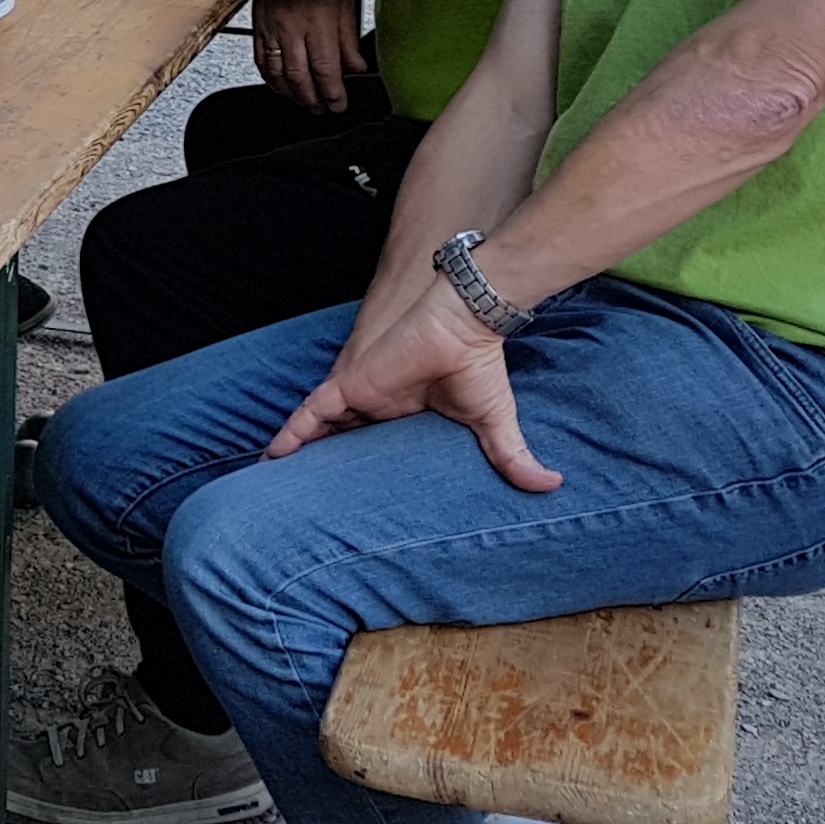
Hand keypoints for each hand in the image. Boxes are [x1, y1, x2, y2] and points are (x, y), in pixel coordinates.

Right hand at [250, 0, 369, 112]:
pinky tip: (279, 85)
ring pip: (277, 74)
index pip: (325, 70)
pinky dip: (269, 78)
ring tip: (302, 101)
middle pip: (299, 77)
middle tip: (321, 109)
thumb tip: (356, 67)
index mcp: (318, 24)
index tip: (338, 105)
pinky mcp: (257, 28)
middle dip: (312, 100)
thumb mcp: (345, 3)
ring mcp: (271, 31)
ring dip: (290, 93)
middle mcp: (292, 31)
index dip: (332, 94)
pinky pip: (260, 61)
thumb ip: (349, 39)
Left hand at [268, 285, 560, 492]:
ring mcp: (360, 396)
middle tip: (298, 498)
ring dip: (297, 453)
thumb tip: (552, 485)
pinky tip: (272, 457)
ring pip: (317, 429)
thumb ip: (512, 456)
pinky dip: (292, 433)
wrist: (464, 325)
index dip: (354, 468)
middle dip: (318, 465)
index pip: (370, 446)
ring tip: (273, 483)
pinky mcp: (349, 386)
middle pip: (338, 440)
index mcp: (404, 415)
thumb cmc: (477, 366)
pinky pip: (310, 413)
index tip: (341, 499)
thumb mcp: (494, 421)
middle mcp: (377, 407)